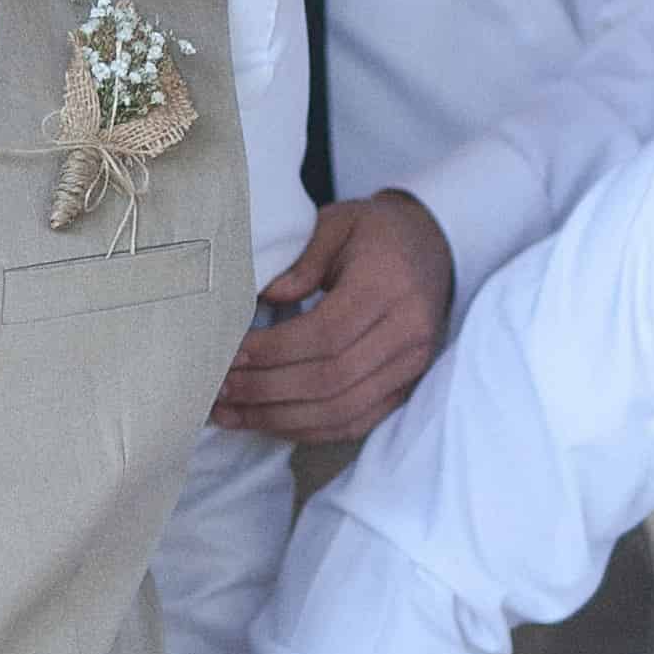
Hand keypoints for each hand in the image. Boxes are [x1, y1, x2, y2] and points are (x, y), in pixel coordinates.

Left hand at [215, 190, 455, 441]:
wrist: (434, 246)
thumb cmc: (375, 233)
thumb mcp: (336, 224)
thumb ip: (301, 261)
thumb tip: (264, 300)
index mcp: (388, 285)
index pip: (325, 333)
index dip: (273, 351)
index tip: (230, 355)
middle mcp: (408, 332)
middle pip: (331, 379)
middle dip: (267, 390)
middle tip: (218, 390)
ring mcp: (411, 366)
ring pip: (341, 410)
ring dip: (279, 418)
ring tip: (230, 414)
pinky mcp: (405, 388)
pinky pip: (356, 423)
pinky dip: (308, 429)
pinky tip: (268, 422)